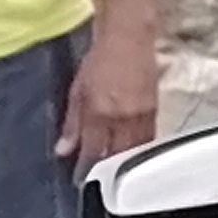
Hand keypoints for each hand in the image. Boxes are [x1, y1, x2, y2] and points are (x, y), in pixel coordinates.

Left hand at [59, 24, 160, 168]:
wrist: (129, 38)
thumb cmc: (100, 60)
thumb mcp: (77, 91)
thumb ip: (72, 123)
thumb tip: (63, 150)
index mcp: (99, 113)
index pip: (92, 152)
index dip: (85, 169)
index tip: (80, 179)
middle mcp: (121, 118)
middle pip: (115, 156)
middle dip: (105, 170)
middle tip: (97, 178)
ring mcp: (141, 115)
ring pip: (133, 150)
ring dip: (122, 162)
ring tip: (114, 170)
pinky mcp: (155, 110)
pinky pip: (148, 139)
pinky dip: (138, 149)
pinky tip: (131, 152)